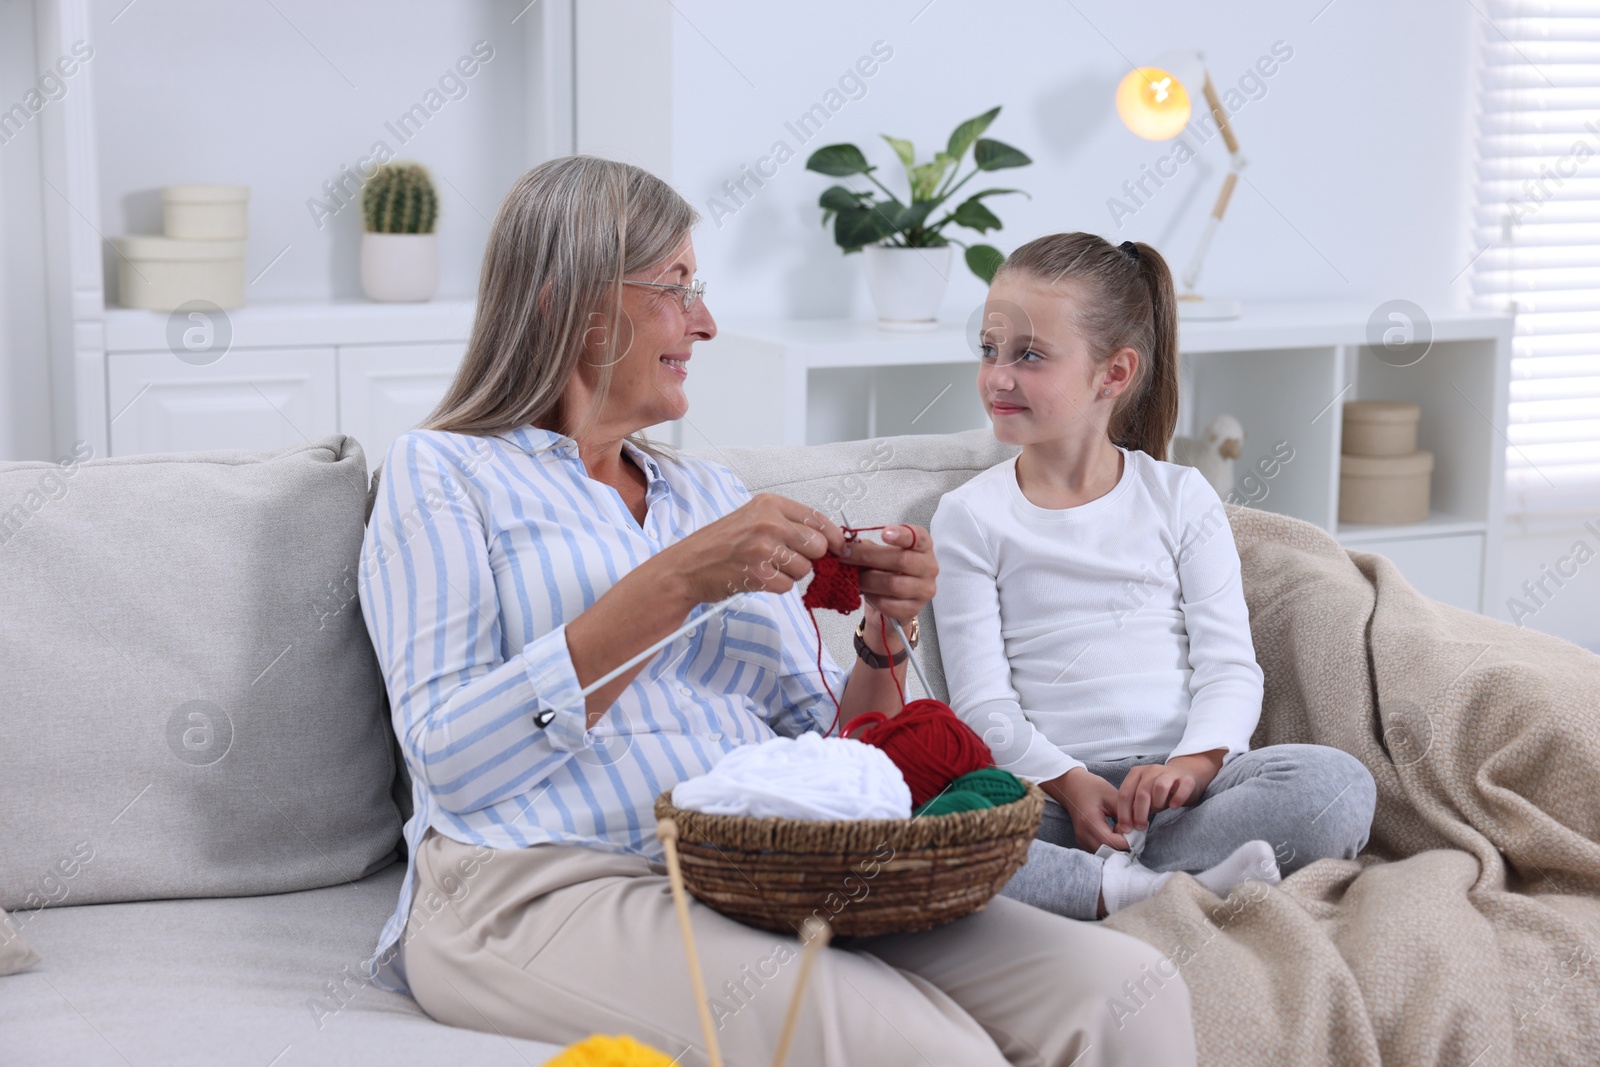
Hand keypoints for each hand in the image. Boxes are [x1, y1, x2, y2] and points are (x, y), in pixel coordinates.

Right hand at [657, 494, 844, 604]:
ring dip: (790, 574)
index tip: (838, 548)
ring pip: (804, 569)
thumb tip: (828, 541)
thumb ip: (787, 524)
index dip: (833, 537)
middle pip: (817, 546)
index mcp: (769, 504)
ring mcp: (762, 548)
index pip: (818, 519)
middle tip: (786, 560)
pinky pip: (788, 587)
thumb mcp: (752, 518)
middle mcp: (768, 522)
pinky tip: (757, 578)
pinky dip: (776, 587)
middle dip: (808, 558)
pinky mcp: (757, 574)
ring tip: (765, 567)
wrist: (686, 566)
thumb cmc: (720, 544)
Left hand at [840, 524, 936, 627]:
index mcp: (923, 547)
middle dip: (868, 556)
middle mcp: (929, 567)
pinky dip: (872, 597)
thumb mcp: (881, 554)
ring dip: (868, 580)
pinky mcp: (913, 609)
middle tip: (846, 554)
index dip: (902, 535)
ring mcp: (924, 590)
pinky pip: (888, 604)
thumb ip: (869, 547)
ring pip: (893, 584)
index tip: (884, 533)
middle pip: (901, 560)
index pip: (918, 537)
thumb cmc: (887, 571)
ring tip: (855, 577)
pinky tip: (865, 592)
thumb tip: (850, 545)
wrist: (891, 600)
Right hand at [1044, 767, 1128, 852]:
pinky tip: (1114, 833)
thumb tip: (1138, 829)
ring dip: (1118, 846)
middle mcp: (1083, 835)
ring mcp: (1081, 841)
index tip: (1136, 830)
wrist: (1072, 787)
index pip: (1111, 842)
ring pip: (1105, 854)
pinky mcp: (1083, 843)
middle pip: (1109, 851)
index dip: (1127, 840)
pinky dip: (1111, 846)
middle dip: (1124, 844)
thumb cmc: (1092, 788)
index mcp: (1089, 821)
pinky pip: (1100, 851)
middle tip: (1132, 831)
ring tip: (1122, 831)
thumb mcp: (1111, 794)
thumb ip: (1125, 813)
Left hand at [1114, 750, 1223, 832]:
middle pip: (1141, 793)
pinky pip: (1183, 787)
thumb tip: (1126, 825)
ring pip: (1159, 787)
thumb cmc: (1159, 791)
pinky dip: (1178, 799)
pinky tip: (1174, 807)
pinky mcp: (1186, 779)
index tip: (1125, 829)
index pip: (1125, 793)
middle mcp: (1151, 770)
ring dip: (1157, 803)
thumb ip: (1134, 806)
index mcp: (1136, 773)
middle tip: (1140, 827)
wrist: (1184, 775)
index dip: (1123, 813)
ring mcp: (1169, 773)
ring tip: (1158, 809)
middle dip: (1139, 814)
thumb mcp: (1144, 797)